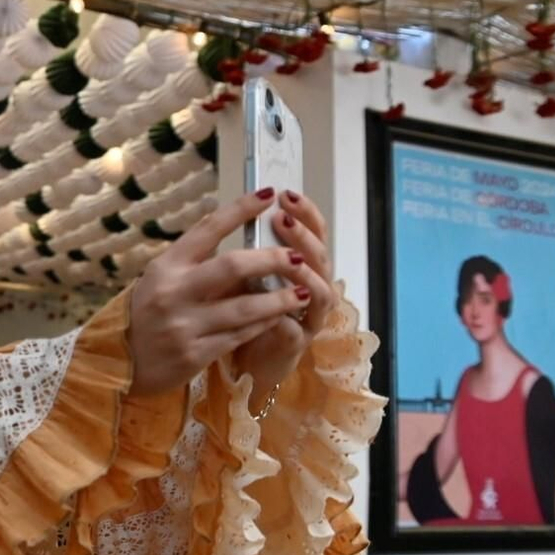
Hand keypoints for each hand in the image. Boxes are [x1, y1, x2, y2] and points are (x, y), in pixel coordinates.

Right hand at [128, 188, 312, 397]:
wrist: (118, 362)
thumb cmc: (145, 314)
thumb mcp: (160, 279)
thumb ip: (195, 262)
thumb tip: (239, 238)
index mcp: (166, 266)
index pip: (208, 228)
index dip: (240, 209)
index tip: (268, 194)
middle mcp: (174, 292)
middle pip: (233, 266)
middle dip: (272, 259)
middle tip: (297, 256)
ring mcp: (185, 325)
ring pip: (245, 307)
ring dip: (280, 299)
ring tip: (303, 292)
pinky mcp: (195, 354)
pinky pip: (240, 336)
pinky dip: (264, 324)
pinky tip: (280, 317)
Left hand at [232, 191, 337, 410]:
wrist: (247, 360)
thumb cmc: (244, 312)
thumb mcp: (241, 277)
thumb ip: (245, 253)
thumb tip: (233, 215)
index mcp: (301, 266)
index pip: (313, 232)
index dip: (305, 213)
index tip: (285, 193)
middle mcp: (313, 288)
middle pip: (321, 258)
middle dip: (303, 236)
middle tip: (283, 219)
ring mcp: (309, 318)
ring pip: (321, 293)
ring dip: (305, 274)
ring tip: (289, 259)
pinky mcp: (296, 346)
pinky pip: (296, 330)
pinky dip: (286, 320)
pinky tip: (277, 312)